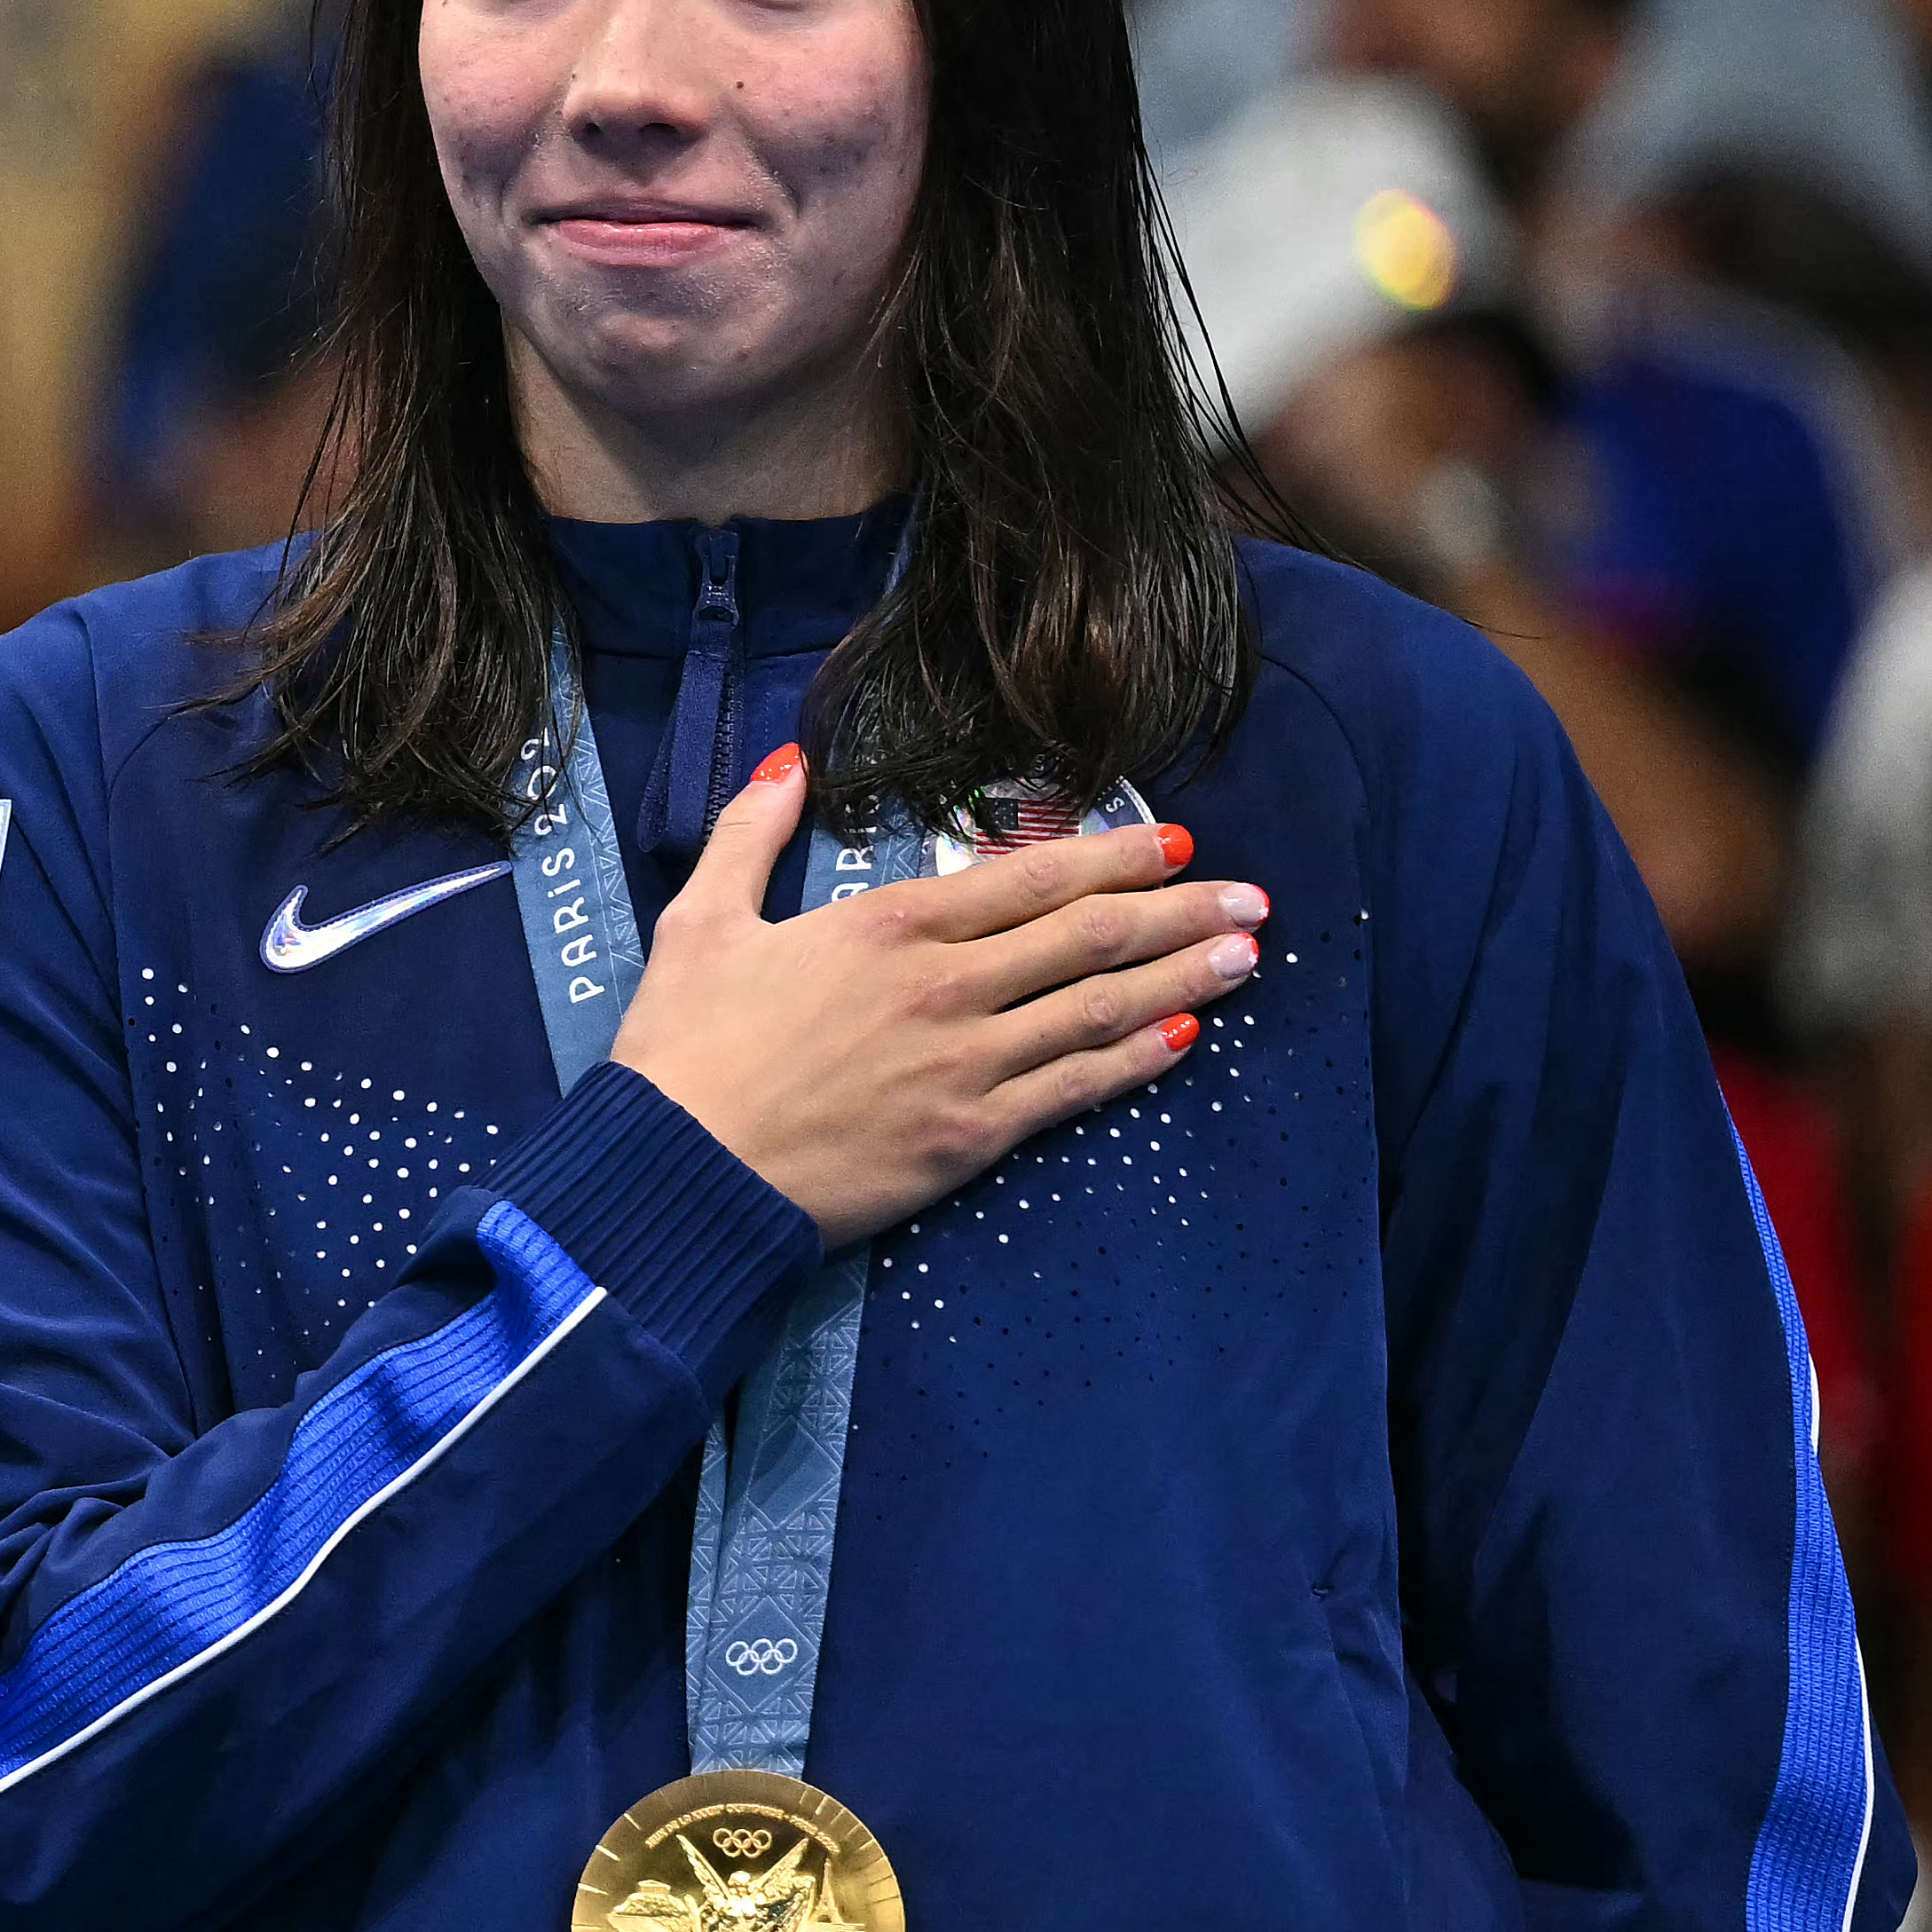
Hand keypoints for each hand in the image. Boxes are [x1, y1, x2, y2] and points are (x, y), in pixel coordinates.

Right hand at [606, 744, 1267, 1244]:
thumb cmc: (683, 1046)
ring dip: (1182, 977)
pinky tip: (1184, 1038)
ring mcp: (967, 1063)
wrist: (681, 1169)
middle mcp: (946, 984)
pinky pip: (1075, 1090)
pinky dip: (1135, 1059)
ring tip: (1246, 956)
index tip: (1174, 842)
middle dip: (1179, 909)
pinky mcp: (970, 1138)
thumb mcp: (700, 921)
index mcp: (888, 925)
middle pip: (1088, 936)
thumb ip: (751, 836)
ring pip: (1099, 1007)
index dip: (1112, 857)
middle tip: (1250, 896)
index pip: (1029, 878)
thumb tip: (789, 762)